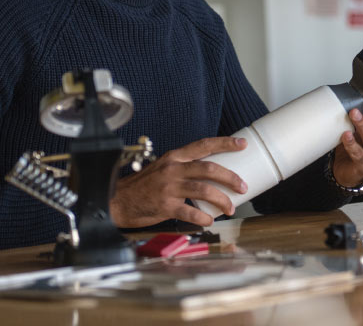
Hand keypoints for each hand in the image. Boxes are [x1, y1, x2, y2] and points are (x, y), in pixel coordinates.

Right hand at [109, 136, 248, 227]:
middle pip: (209, 168)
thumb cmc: (146, 185)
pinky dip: (203, 217)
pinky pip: (190, 211)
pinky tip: (209, 220)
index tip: (242, 144)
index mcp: (175, 156)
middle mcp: (173, 169)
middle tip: (243, 186)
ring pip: (204, 189)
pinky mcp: (165, 206)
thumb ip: (184, 167)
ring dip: (222, 200)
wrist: (120, 200)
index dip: (225, 143)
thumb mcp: (164, 168)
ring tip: (230, 208)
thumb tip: (212, 173)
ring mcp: (169, 187)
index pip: (204, 145)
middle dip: (230, 177)